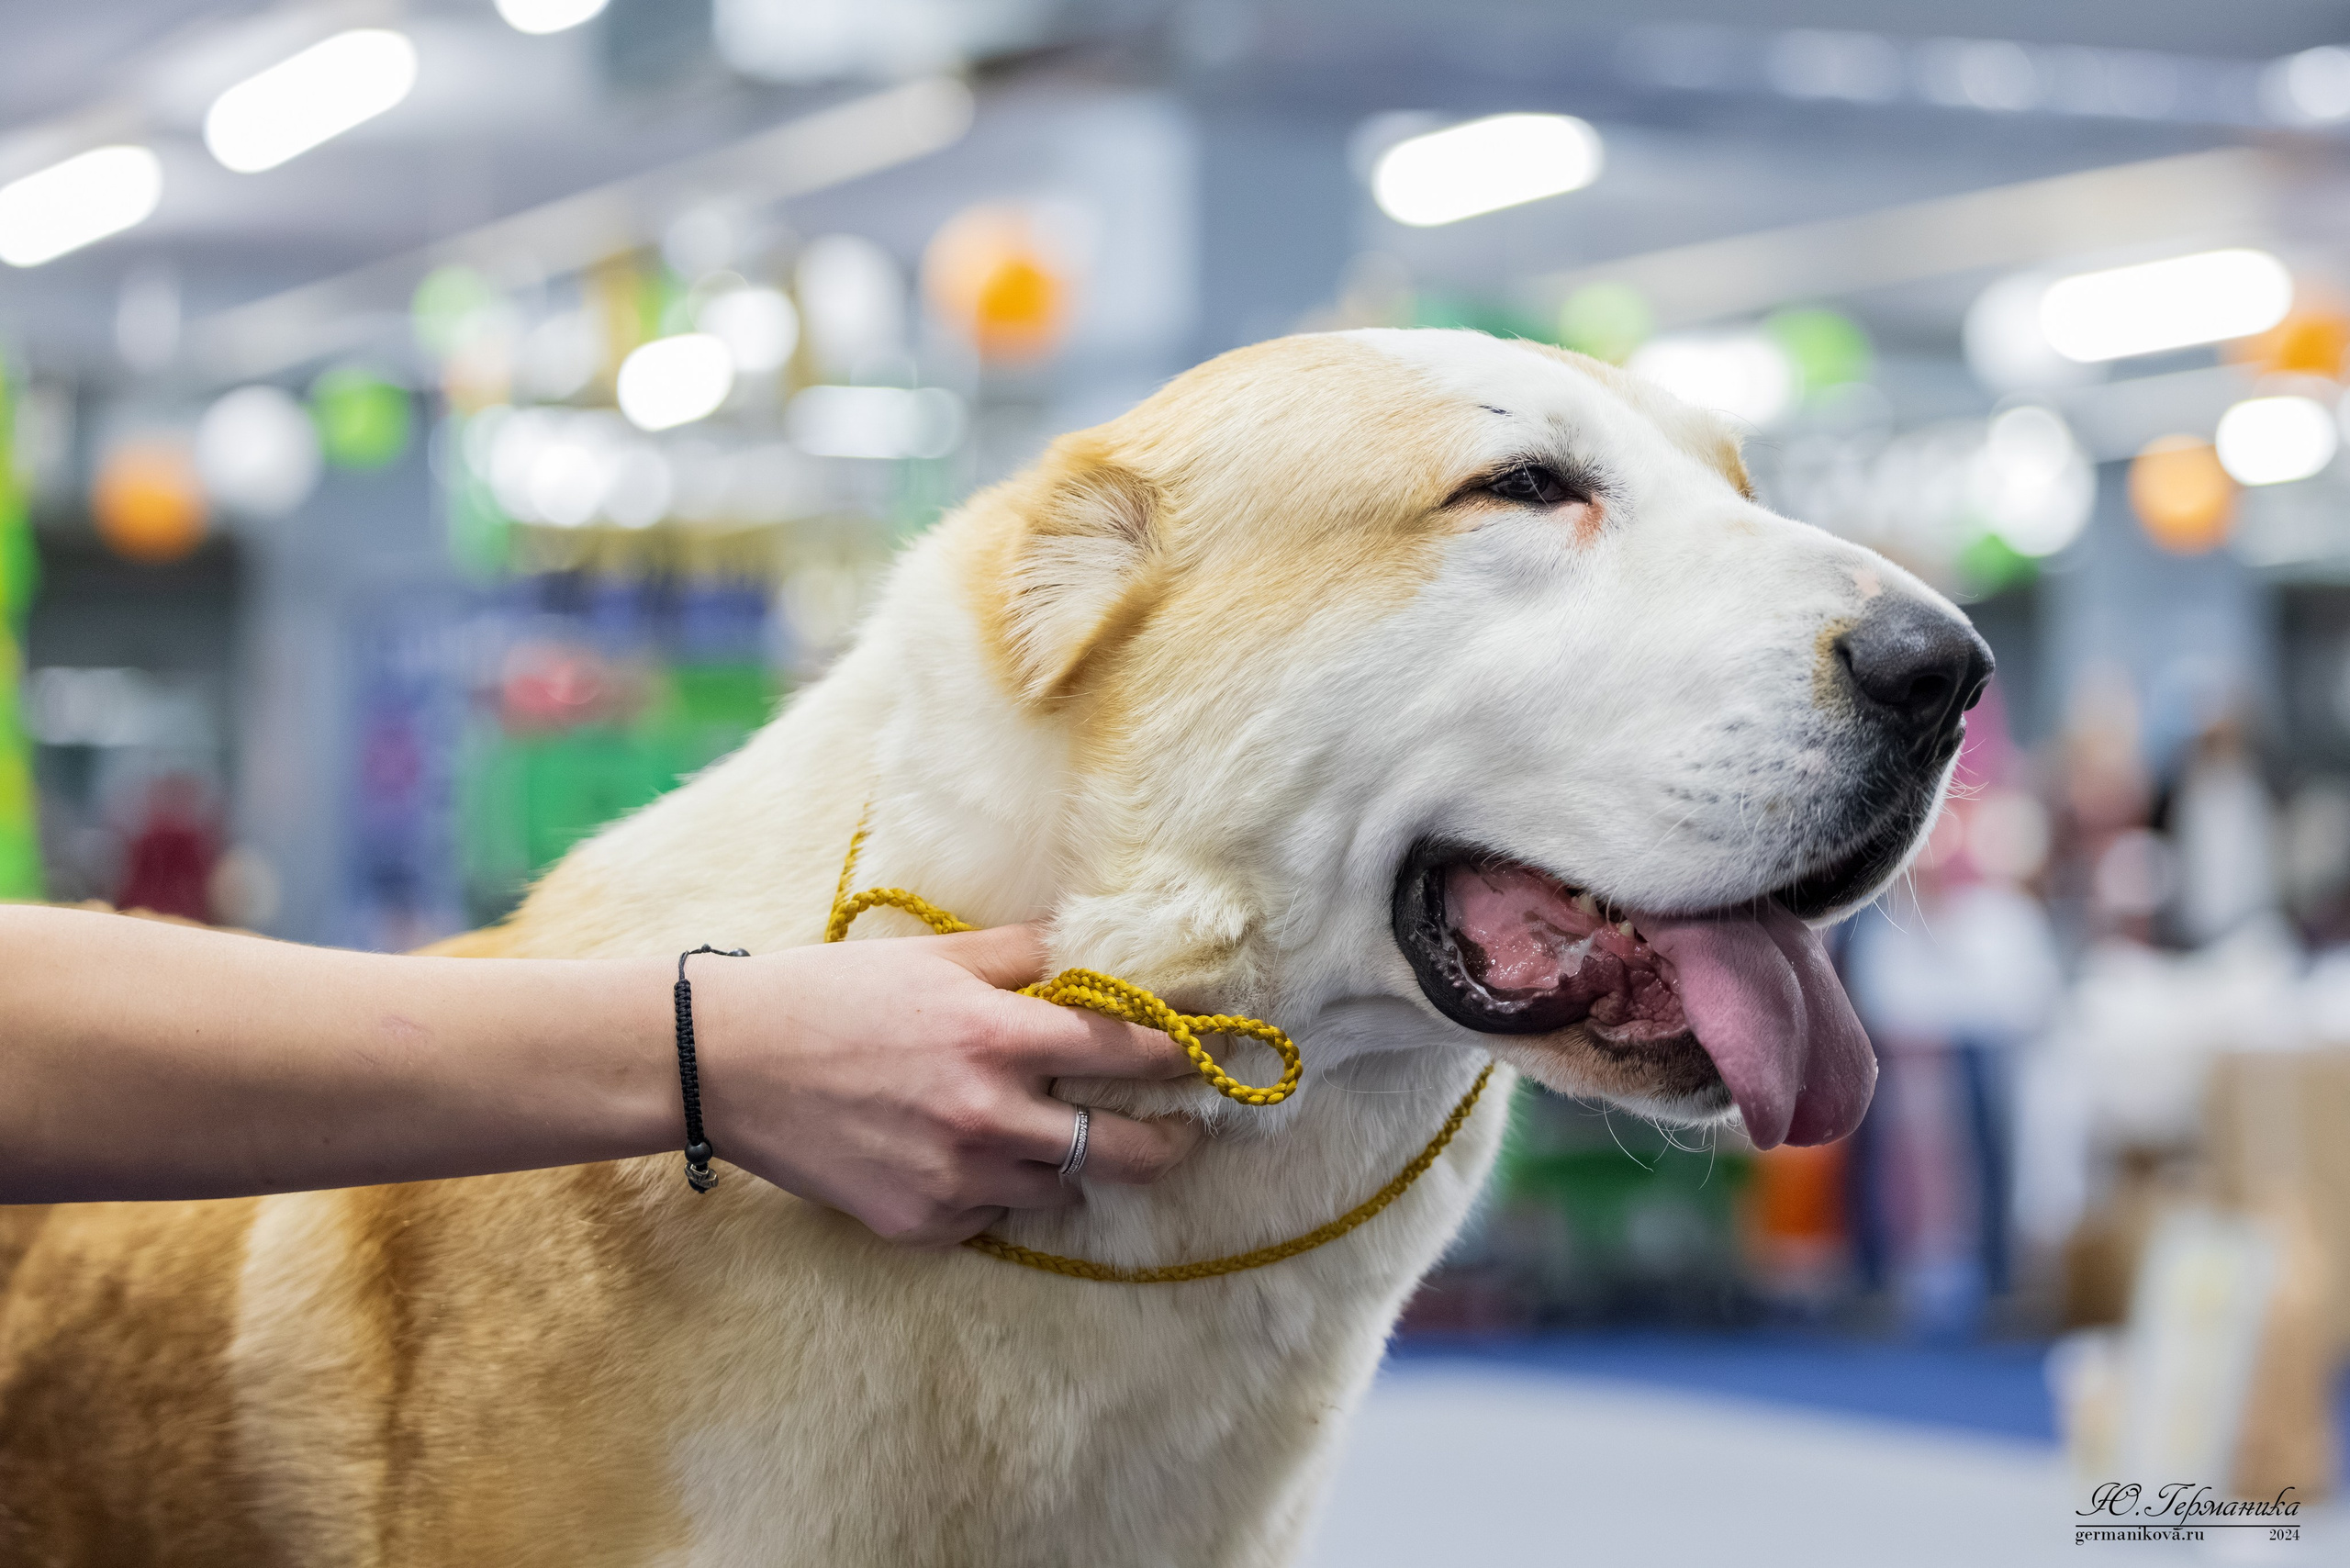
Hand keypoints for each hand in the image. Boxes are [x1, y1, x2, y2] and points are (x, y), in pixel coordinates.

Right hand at [690, 925, 1201, 1246]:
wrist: (728, 1062)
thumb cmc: (830, 996)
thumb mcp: (933, 958)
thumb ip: (1021, 956)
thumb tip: (1090, 948)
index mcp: (997, 1037)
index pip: (1123, 1053)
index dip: (1176, 1056)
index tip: (1205, 1056)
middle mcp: (987, 1114)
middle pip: (1117, 1150)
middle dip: (1166, 1144)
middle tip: (1183, 1136)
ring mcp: (954, 1177)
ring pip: (1056, 1189)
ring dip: (1064, 1165)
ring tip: (1043, 1136)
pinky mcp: (919, 1223)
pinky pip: (989, 1215)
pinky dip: (990, 1191)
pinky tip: (960, 1157)